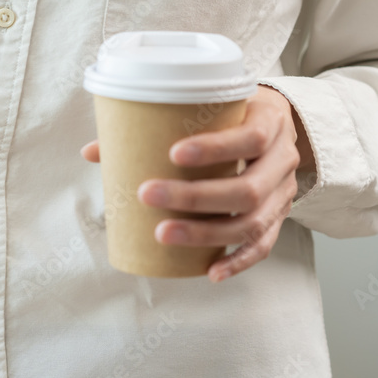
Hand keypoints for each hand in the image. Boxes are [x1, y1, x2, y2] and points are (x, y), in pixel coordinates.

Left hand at [80, 85, 311, 281]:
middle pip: (248, 188)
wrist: (280, 125)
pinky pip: (263, 246)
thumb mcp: (210, 106)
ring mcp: (284, 193)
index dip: (215, 148)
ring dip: (207, 234)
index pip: (251, 137)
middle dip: (195, 197)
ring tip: (163, 234)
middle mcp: (284, 160)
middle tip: (148, 195)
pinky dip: (237, 262)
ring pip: (253, 222)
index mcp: (270, 122)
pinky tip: (209, 272)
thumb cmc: (233, 115)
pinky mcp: (280, 218)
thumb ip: (157, 123)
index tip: (173, 154)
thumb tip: (93, 152)